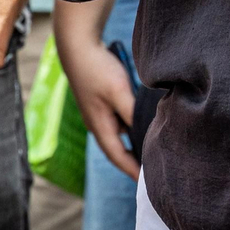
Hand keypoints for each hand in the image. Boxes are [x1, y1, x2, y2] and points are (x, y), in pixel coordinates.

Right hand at [59, 37, 138, 179]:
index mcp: (100, 126)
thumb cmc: (98, 69)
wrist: (78, 46)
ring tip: (150, 148)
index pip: (118, 156)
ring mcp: (97, 112)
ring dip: (132, 142)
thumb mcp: (119, 92)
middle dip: (132, 160)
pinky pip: (117, 120)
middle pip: (117, 149)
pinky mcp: (99, 100)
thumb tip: (146, 130)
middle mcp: (97, 123)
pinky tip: (142, 120)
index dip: (133, 170)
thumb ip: (132, 113)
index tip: (146, 182)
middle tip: (151, 169)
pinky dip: (129, 125)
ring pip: (118, 133)